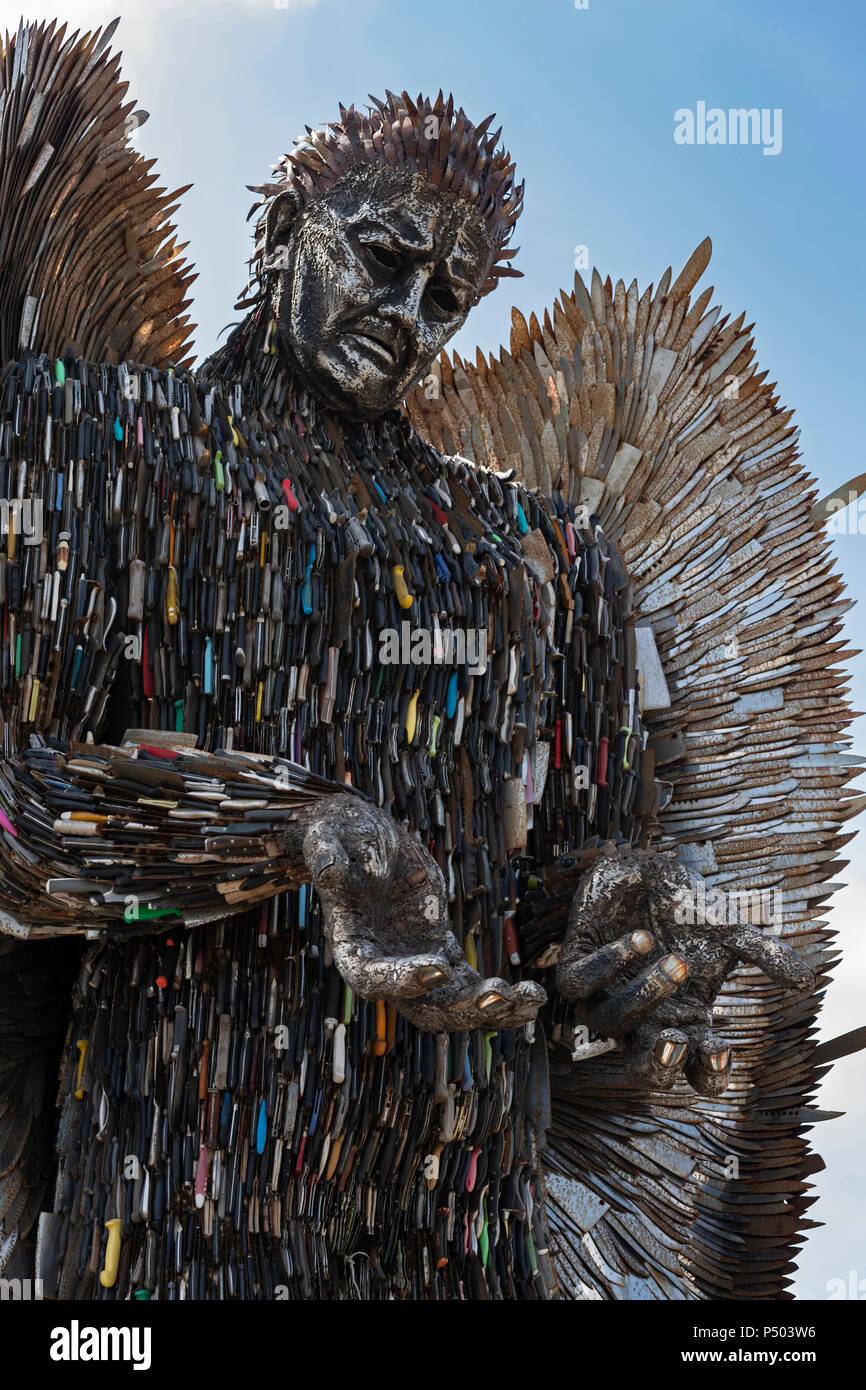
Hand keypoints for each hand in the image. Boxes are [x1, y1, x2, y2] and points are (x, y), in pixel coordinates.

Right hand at [298, 796, 545, 1030]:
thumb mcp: (330, 836)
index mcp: (353, 945)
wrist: (359, 839)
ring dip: (490, 1011)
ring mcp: (416, 962)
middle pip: (421, 1007)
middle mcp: (385, 965)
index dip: (404, 980)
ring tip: (530, 1002)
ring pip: (451, 1004)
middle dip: (460, 1008)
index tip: (439, 966)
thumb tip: (330, 865)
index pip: (373, 977)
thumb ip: (328, 853)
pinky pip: (469, 983)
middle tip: (497, 998)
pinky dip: (499, 996)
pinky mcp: (440, 948)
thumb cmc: (342, 835)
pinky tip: (531, 997)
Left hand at [555, 851, 814, 1094]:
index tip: (721, 1050)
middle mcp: (644, 1017)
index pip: (696, 1068)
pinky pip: (579, 984)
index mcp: (685, 1019)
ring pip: (610, 1022)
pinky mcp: (578, 968)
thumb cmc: (687, 908)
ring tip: (674, 961)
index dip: (708, 1072)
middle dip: (658, 1061)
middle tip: (676, 1040)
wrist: (645, 867)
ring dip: (644, 994)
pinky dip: (609, 964)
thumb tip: (804, 979)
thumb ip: (762, 953)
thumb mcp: (729, 930)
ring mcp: (607, 995)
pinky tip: (639, 939)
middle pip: (644, 1068)